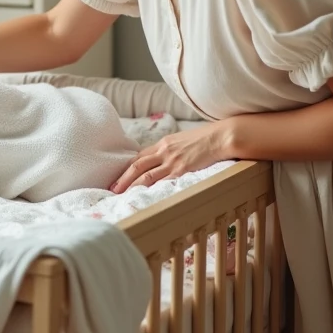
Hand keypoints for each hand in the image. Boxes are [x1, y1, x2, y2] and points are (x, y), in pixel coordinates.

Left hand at [110, 121, 230, 193]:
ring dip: (131, 185)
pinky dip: (152, 190)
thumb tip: (164, 159)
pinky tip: (143, 196)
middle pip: (137, 165)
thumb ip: (171, 149)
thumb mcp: (183, 140)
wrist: (221, 137)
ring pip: (146, 175)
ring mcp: (172, 161)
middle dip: (123, 178)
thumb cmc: (206, 139)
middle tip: (112, 188)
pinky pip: (163, 182)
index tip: (118, 177)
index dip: (127, 168)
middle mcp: (164, 151)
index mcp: (163, 143)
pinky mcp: (182, 170)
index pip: (140, 156)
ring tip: (121, 195)